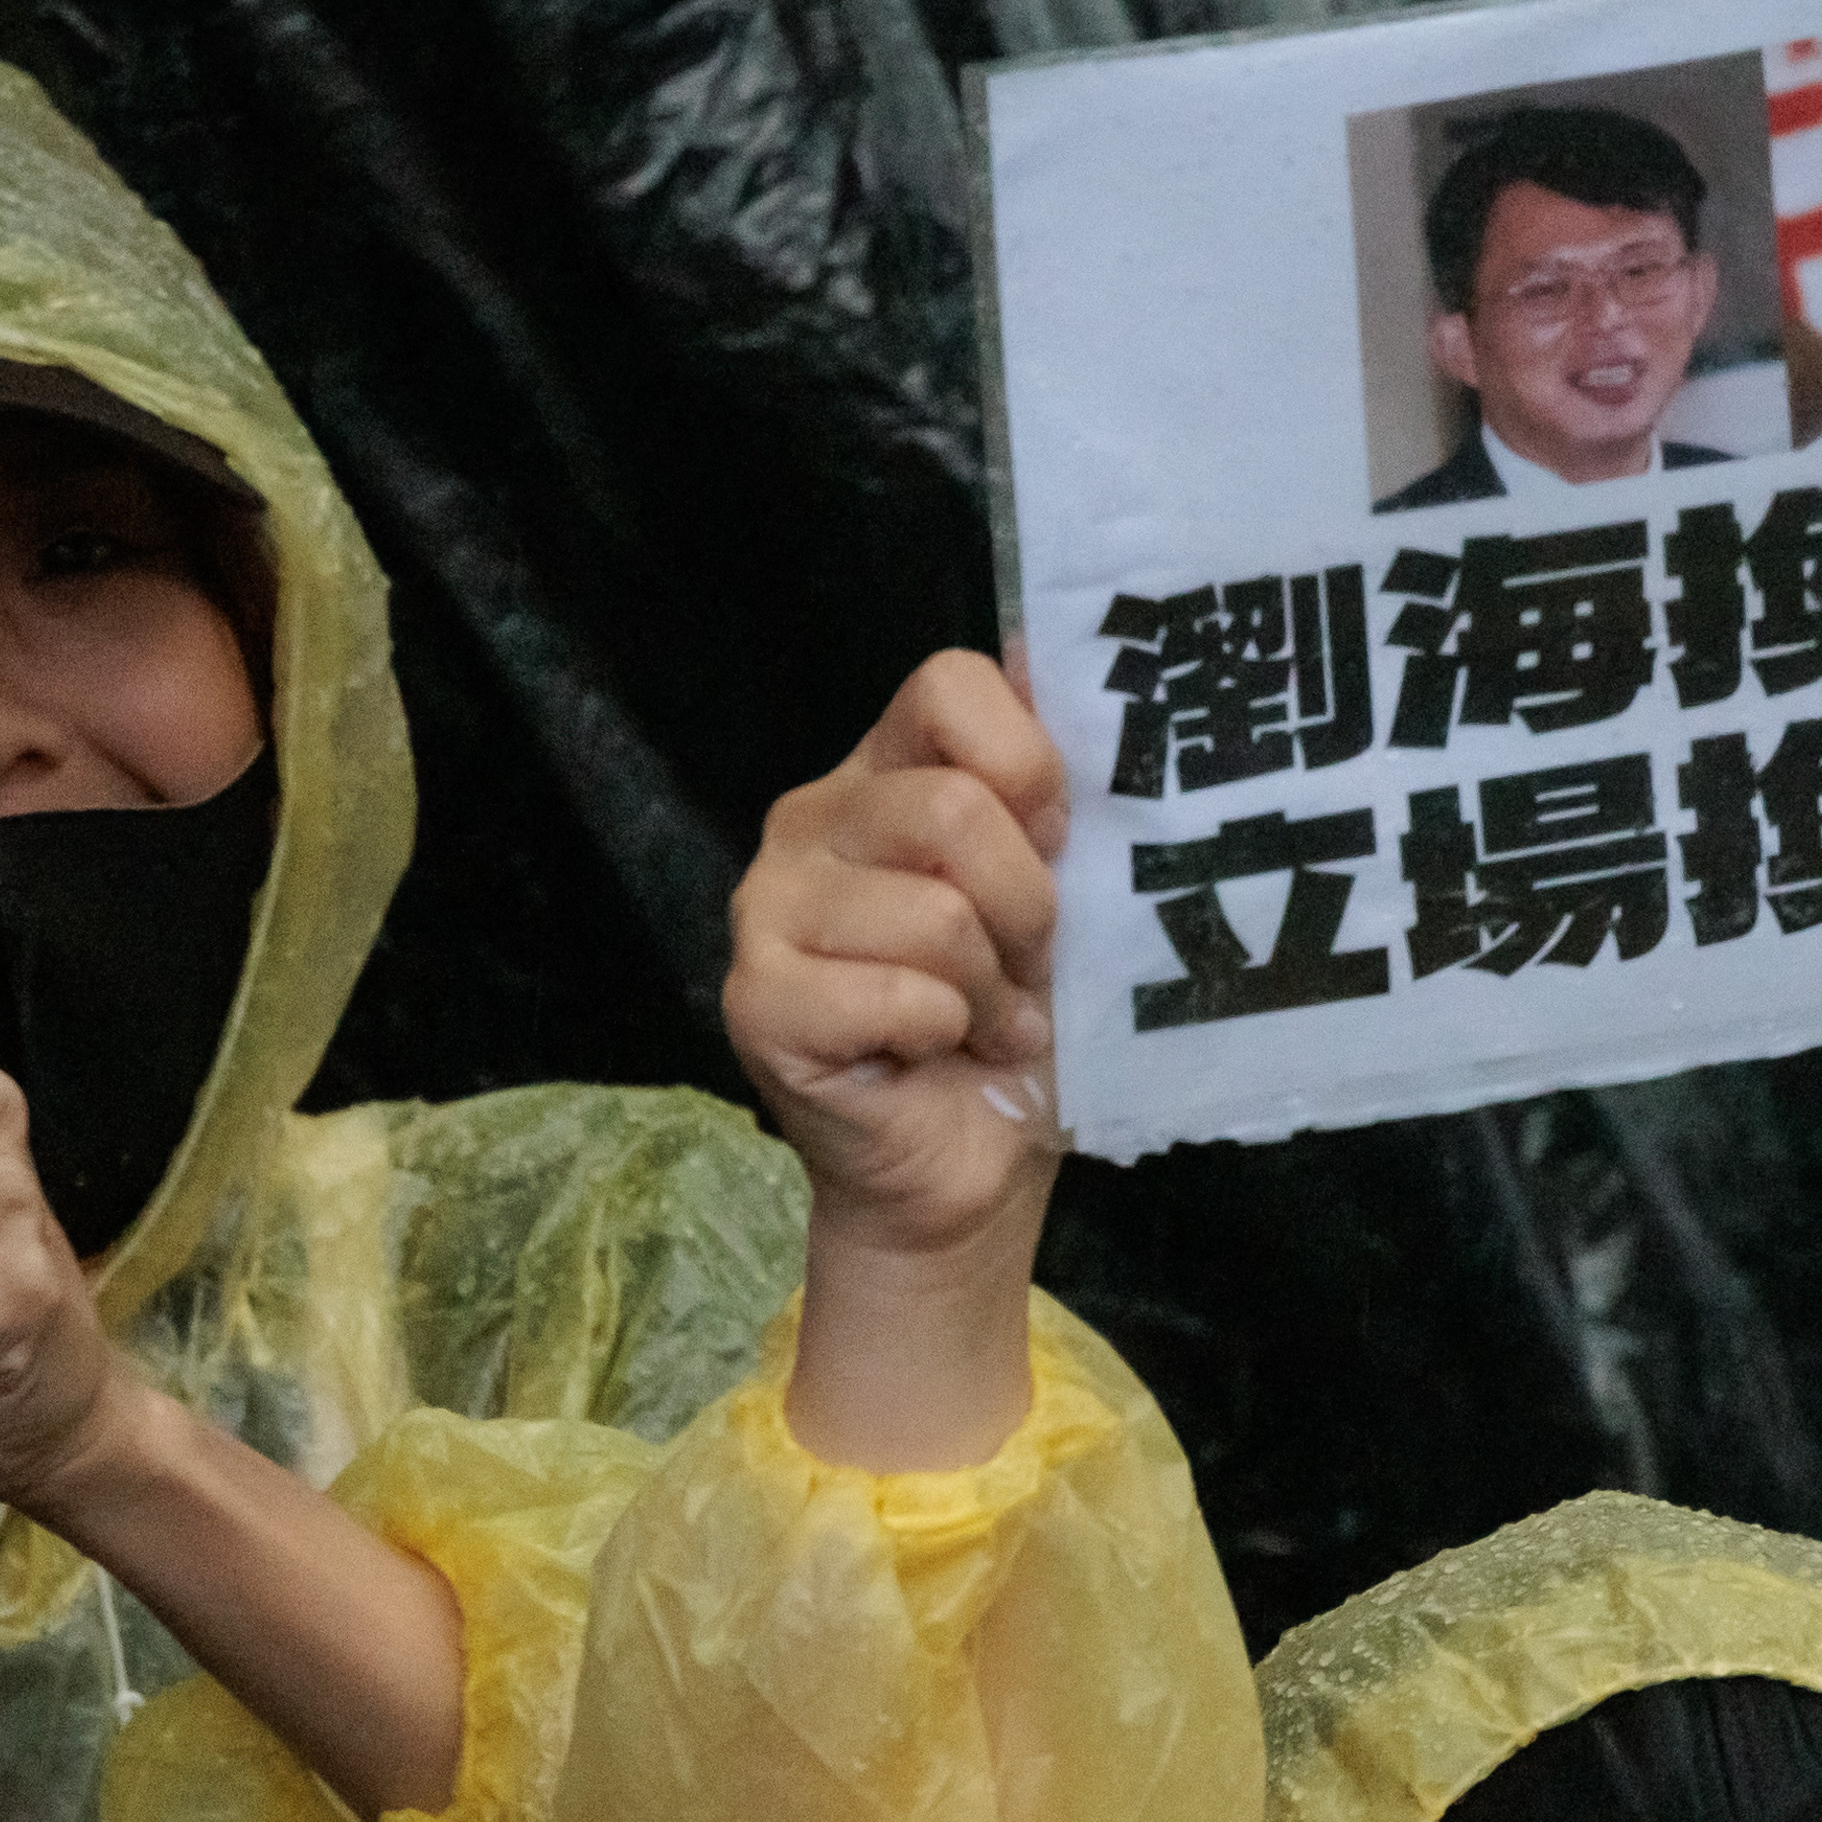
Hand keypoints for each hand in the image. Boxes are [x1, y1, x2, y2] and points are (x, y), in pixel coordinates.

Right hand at [730, 650, 1070, 1468]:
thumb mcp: (1065, 898)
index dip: (1026, 763)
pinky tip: (937, 1053)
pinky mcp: (756, 998)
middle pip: (955, 810)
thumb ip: (1051, 789)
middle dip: (1029, 908)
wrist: (965, 1172)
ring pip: (934, 913)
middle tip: (1026, 967)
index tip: (1057, 838)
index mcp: (888, 772)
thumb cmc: (1018, 1028)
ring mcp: (769, 907)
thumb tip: (1042, 649)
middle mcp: (814, 821)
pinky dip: (945, 1034)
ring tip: (986, 1022)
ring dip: (992, 989)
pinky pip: (896, 994)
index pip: (948, 683)